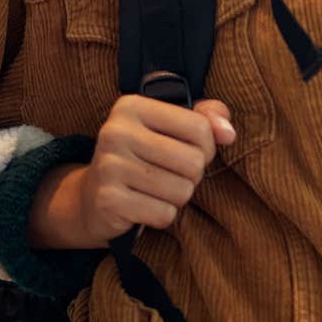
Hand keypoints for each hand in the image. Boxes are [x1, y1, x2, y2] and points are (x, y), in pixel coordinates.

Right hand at [31, 96, 236, 248]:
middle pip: (193, 162)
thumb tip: (228, 134)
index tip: (189, 151)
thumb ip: (207, 118)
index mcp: (132, 106)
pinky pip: (164, 214)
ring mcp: (109, 166)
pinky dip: (162, 215)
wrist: (92, 197)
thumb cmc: (143, 157)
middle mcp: (116, 132)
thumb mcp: (170, 127)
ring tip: (157, 190)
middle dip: (192, 176)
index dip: (206, 147)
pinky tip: (144, 206)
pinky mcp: (108, 200)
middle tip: (171, 175)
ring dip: (177, 197)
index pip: (199, 127)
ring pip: (182, 191)